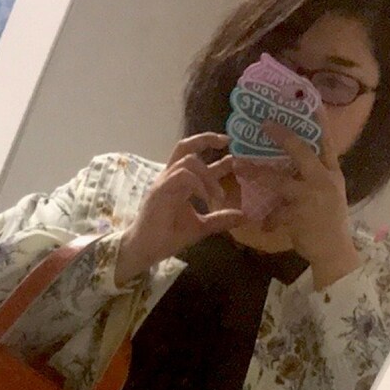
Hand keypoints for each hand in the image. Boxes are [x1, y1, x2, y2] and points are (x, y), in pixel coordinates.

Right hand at [114, 133, 245, 285]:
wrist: (146, 250)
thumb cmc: (168, 237)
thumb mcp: (201, 227)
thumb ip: (220, 219)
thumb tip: (243, 216)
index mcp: (179, 183)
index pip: (195, 158)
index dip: (210, 147)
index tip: (230, 146)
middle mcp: (171, 178)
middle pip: (185, 147)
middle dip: (206, 140)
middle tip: (226, 143)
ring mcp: (164, 183)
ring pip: (187, 161)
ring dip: (208, 175)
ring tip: (219, 196)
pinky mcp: (159, 191)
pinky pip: (181, 176)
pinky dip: (197, 184)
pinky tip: (205, 198)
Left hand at [234, 110, 360, 288]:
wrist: (335, 252)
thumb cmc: (330, 223)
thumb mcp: (330, 194)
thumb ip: (315, 178)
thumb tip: (295, 164)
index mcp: (332, 172)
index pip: (326, 140)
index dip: (318, 119)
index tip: (309, 98)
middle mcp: (324, 179)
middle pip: (301, 150)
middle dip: (282, 136)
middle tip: (263, 123)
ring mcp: (312, 196)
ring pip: (280, 180)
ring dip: (257, 173)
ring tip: (239, 166)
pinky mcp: (299, 214)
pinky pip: (276, 212)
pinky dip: (269, 218)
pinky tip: (263, 225)